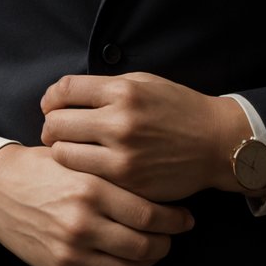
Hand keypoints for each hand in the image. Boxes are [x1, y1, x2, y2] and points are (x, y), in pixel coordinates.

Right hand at [0, 143, 193, 265]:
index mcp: (90, 188)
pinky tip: (125, 259)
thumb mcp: (78, 157)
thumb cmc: (42, 166)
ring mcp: (70, 251)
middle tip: (173, 235)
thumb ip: (112, 169)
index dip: (174, 219)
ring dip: (146, 262)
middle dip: (165, 243)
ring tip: (152, 248)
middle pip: (143, 246)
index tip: (186, 217)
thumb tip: (158, 181)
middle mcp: (82, 222)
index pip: (147, 213)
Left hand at [40, 72, 252, 200]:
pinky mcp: (128, 183)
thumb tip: (67, 95)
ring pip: (64, 154)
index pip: (64, 90)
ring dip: (61, 151)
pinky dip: (81, 172)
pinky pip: (86, 177)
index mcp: (123, 92)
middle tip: (57, 130)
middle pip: (57, 123)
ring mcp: (123, 156)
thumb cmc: (177, 108)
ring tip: (71, 149)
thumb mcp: (144, 83)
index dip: (51, 97)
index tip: (52, 104)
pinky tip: (88, 167)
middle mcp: (120, 123)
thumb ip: (106, 87)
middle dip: (51, 125)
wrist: (214, 142)